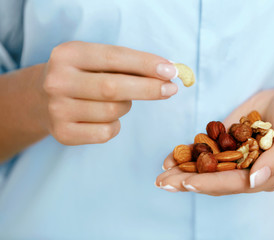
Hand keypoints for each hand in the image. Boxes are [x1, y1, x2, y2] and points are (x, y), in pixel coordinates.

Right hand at [39, 41, 177, 144]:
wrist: (41, 99)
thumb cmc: (82, 76)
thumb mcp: (95, 61)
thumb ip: (128, 65)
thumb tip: (166, 72)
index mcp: (68, 54)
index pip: (114, 58)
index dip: (145, 64)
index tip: (171, 70)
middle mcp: (57, 81)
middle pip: (114, 88)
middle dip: (149, 89)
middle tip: (171, 89)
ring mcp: (57, 110)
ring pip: (113, 112)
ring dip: (125, 106)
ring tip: (116, 100)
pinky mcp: (63, 133)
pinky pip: (106, 133)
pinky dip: (115, 125)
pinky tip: (105, 117)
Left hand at [156, 88, 273, 194]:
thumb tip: (254, 182)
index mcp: (264, 174)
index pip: (233, 183)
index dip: (209, 183)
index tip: (186, 183)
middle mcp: (247, 170)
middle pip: (214, 179)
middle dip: (187, 181)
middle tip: (162, 182)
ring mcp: (235, 157)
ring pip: (207, 168)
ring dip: (183, 170)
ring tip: (162, 172)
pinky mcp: (227, 143)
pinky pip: (206, 151)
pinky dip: (189, 154)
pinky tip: (171, 157)